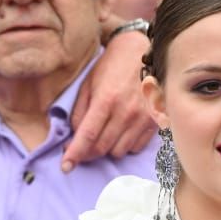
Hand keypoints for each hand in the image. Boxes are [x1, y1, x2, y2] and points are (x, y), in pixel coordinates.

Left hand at [62, 31, 154, 170]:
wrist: (144, 52)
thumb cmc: (112, 66)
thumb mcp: (89, 84)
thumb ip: (79, 111)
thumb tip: (73, 136)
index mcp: (106, 100)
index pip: (87, 136)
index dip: (74, 154)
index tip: (66, 167)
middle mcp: (126, 112)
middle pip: (101, 148)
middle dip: (87, 153)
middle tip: (80, 149)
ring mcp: (142, 119)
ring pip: (118, 151)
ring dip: (105, 150)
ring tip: (101, 137)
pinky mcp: (154, 122)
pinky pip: (135, 147)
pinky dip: (124, 146)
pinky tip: (119, 134)